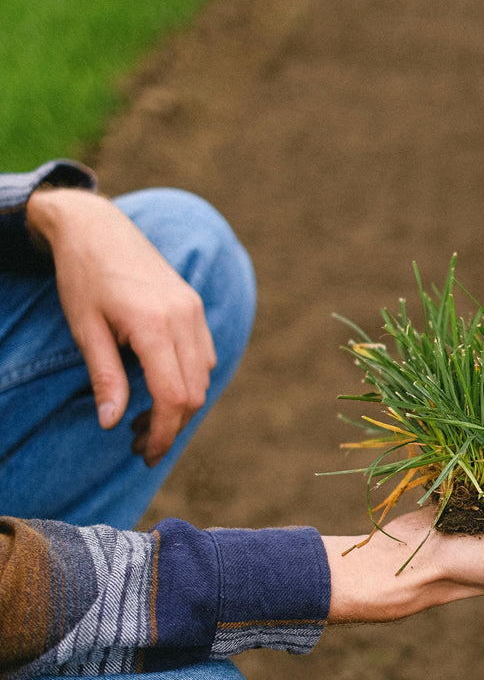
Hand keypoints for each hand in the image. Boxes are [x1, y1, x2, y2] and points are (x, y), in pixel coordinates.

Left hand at [27, 187, 215, 466]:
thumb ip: (105, 377)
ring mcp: (193, 311)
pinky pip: (204, 357)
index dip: (162, 432)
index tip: (143, 453)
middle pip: (194, 393)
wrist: (97, 226)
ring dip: (179, 407)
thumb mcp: (85, 329)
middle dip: (170, 427)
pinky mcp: (194, 307)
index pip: (172, 396)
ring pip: (203, 378)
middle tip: (138, 445)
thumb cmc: (83, 276)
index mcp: (154, 324)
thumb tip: (111, 424)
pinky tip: (158, 388)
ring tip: (141, 420)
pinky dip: (187, 382)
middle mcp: (183, 318)